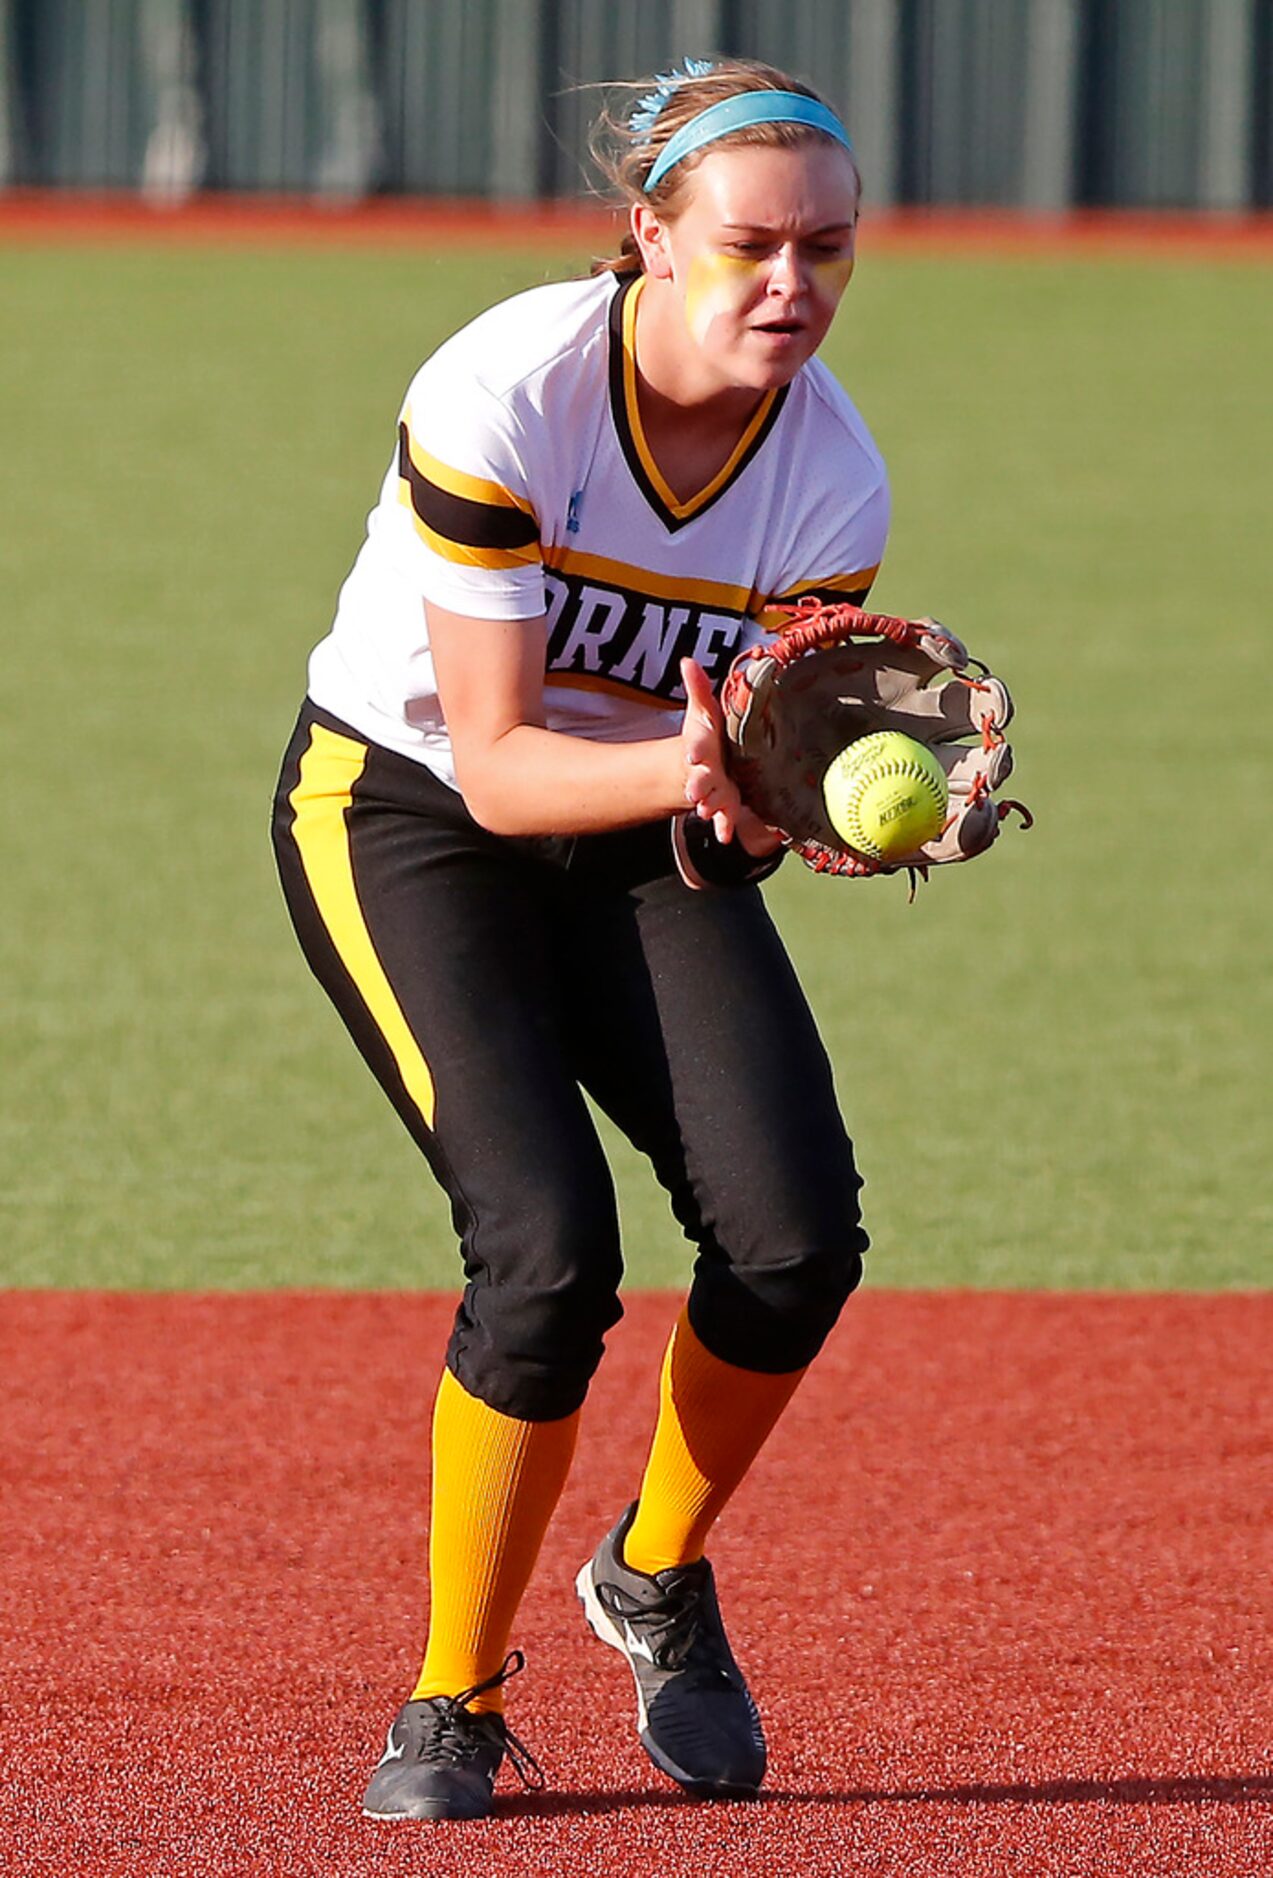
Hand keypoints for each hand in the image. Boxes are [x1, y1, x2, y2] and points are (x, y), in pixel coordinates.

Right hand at [679, 658, 746, 844]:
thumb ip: (697, 689)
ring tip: (707, 809)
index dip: (694, 750)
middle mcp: (706, 771)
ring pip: (710, 799)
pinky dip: (723, 826)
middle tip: (694, 791)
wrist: (710, 765)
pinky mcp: (726, 805)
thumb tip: (686, 660)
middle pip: (700, 778)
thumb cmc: (711, 736)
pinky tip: (725, 835)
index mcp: (702, 746)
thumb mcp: (705, 712)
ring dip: (709, 805)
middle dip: (698, 784)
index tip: (692, 754)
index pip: (697, 746)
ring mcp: (715, 791)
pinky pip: (724, 817)